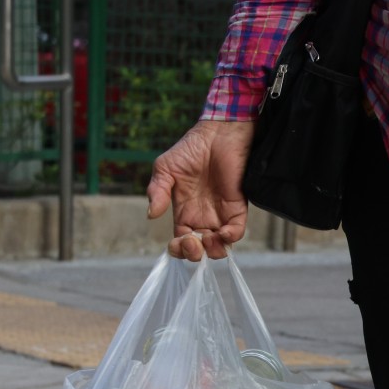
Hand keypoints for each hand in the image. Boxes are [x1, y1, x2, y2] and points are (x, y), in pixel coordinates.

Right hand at [146, 120, 254, 260]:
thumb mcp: (165, 169)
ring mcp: (220, 213)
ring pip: (219, 246)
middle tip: (192, 243)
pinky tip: (222, 232)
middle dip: (194, 254)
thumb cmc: (189, 149)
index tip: (177, 244)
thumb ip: (157, 191)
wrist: (216, 134)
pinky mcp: (237, 207)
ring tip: (207, 239)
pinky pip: (236, 231)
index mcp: (183, 212)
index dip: (178, 249)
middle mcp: (202, 217)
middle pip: (200, 249)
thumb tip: (151, 214)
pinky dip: (230, 237)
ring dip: (213, 251)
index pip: (181, 241)